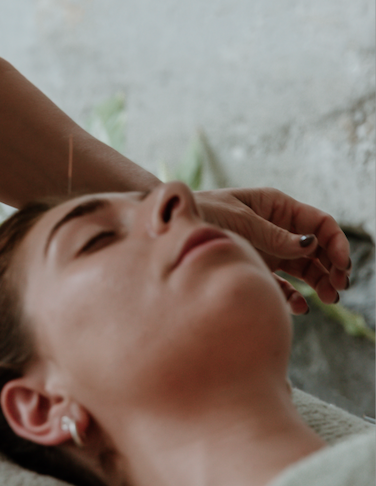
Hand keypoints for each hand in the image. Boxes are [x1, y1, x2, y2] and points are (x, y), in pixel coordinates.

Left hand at [194, 187, 351, 312]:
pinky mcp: (255, 267)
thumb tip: (309, 243)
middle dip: (331, 267)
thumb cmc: (203, 213)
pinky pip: (283, 283)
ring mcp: (266, 248)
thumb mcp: (239, 220)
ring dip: (319, 282)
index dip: (335, 242)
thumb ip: (272, 234)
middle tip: (337, 288)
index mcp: (275, 206)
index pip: (318, 222)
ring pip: (304, 267)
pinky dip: (294, 295)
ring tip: (327, 298)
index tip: (342, 265)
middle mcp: (275, 227)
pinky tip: (299, 305)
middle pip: (316, 248)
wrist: (170, 227)